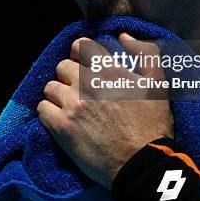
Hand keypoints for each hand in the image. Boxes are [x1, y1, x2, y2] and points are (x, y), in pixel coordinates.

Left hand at [37, 33, 173, 188]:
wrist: (142, 165)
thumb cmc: (152, 126)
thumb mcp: (157, 85)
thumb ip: (145, 54)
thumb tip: (124, 36)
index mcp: (108, 70)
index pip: (79, 46)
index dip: (79, 54)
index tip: (83, 65)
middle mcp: (86, 83)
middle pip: (61, 66)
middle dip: (69, 76)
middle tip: (79, 91)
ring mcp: (71, 105)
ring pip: (50, 87)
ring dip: (58, 95)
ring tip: (70, 107)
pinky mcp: (60, 127)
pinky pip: (42, 109)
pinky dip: (49, 113)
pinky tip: (62, 120)